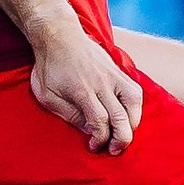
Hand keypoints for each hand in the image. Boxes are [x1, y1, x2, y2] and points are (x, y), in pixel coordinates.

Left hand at [26, 18, 143, 153]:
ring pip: (134, 102)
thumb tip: (88, 130)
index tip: (95, 146)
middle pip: (121, 116)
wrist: (58, 34)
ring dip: (134, 122)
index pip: (100, 121)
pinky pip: (135, 90)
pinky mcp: (117, 69)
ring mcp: (112, 75)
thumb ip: (68, 113)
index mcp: (81, 91)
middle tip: (114, 150)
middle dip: (121, 139)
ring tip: (126, 133)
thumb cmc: (49, 66)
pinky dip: (136, 106)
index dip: (100, 139)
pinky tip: (129, 115)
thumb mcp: (47, 94)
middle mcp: (101, 83)